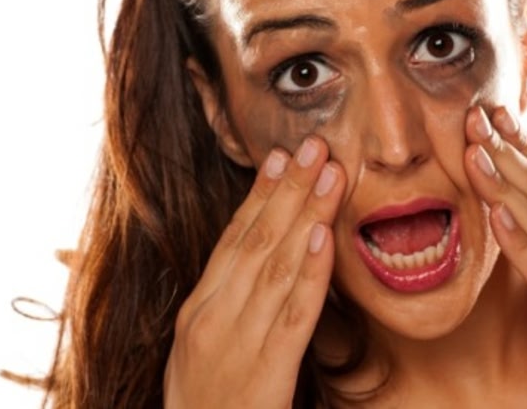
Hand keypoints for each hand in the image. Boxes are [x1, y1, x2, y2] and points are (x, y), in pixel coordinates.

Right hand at [164, 136, 345, 408]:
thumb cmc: (206, 406)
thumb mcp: (202, 349)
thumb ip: (228, 303)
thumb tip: (258, 257)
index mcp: (198, 309)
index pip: (233, 240)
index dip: (259, 196)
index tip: (279, 156)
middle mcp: (213, 318)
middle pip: (256, 240)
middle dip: (288, 188)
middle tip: (313, 144)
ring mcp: (238, 343)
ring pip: (276, 266)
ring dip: (306, 213)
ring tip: (328, 173)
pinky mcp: (266, 373)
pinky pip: (293, 314)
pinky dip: (309, 271)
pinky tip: (322, 237)